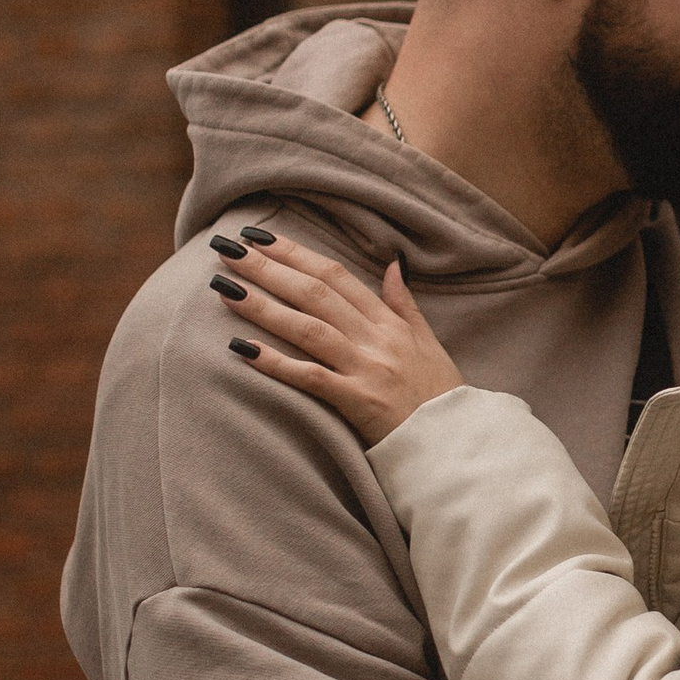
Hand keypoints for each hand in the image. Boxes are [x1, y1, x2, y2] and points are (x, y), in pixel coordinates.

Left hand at [211, 230, 462, 444]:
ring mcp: (365, 369)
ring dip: (264, 307)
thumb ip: (403, 302)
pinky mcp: (357, 402)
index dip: (296, 254)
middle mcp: (375, 339)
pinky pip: (311, 378)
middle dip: (269, 269)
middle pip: (315, 294)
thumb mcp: (426, 341)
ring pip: (308, 328)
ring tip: (225, 290)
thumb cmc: (439, 395)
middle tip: (228, 250)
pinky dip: (276, 363)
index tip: (260, 237)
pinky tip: (242, 350)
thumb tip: (392, 263)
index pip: (336, 276)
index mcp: (388, 322)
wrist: (454, 442)